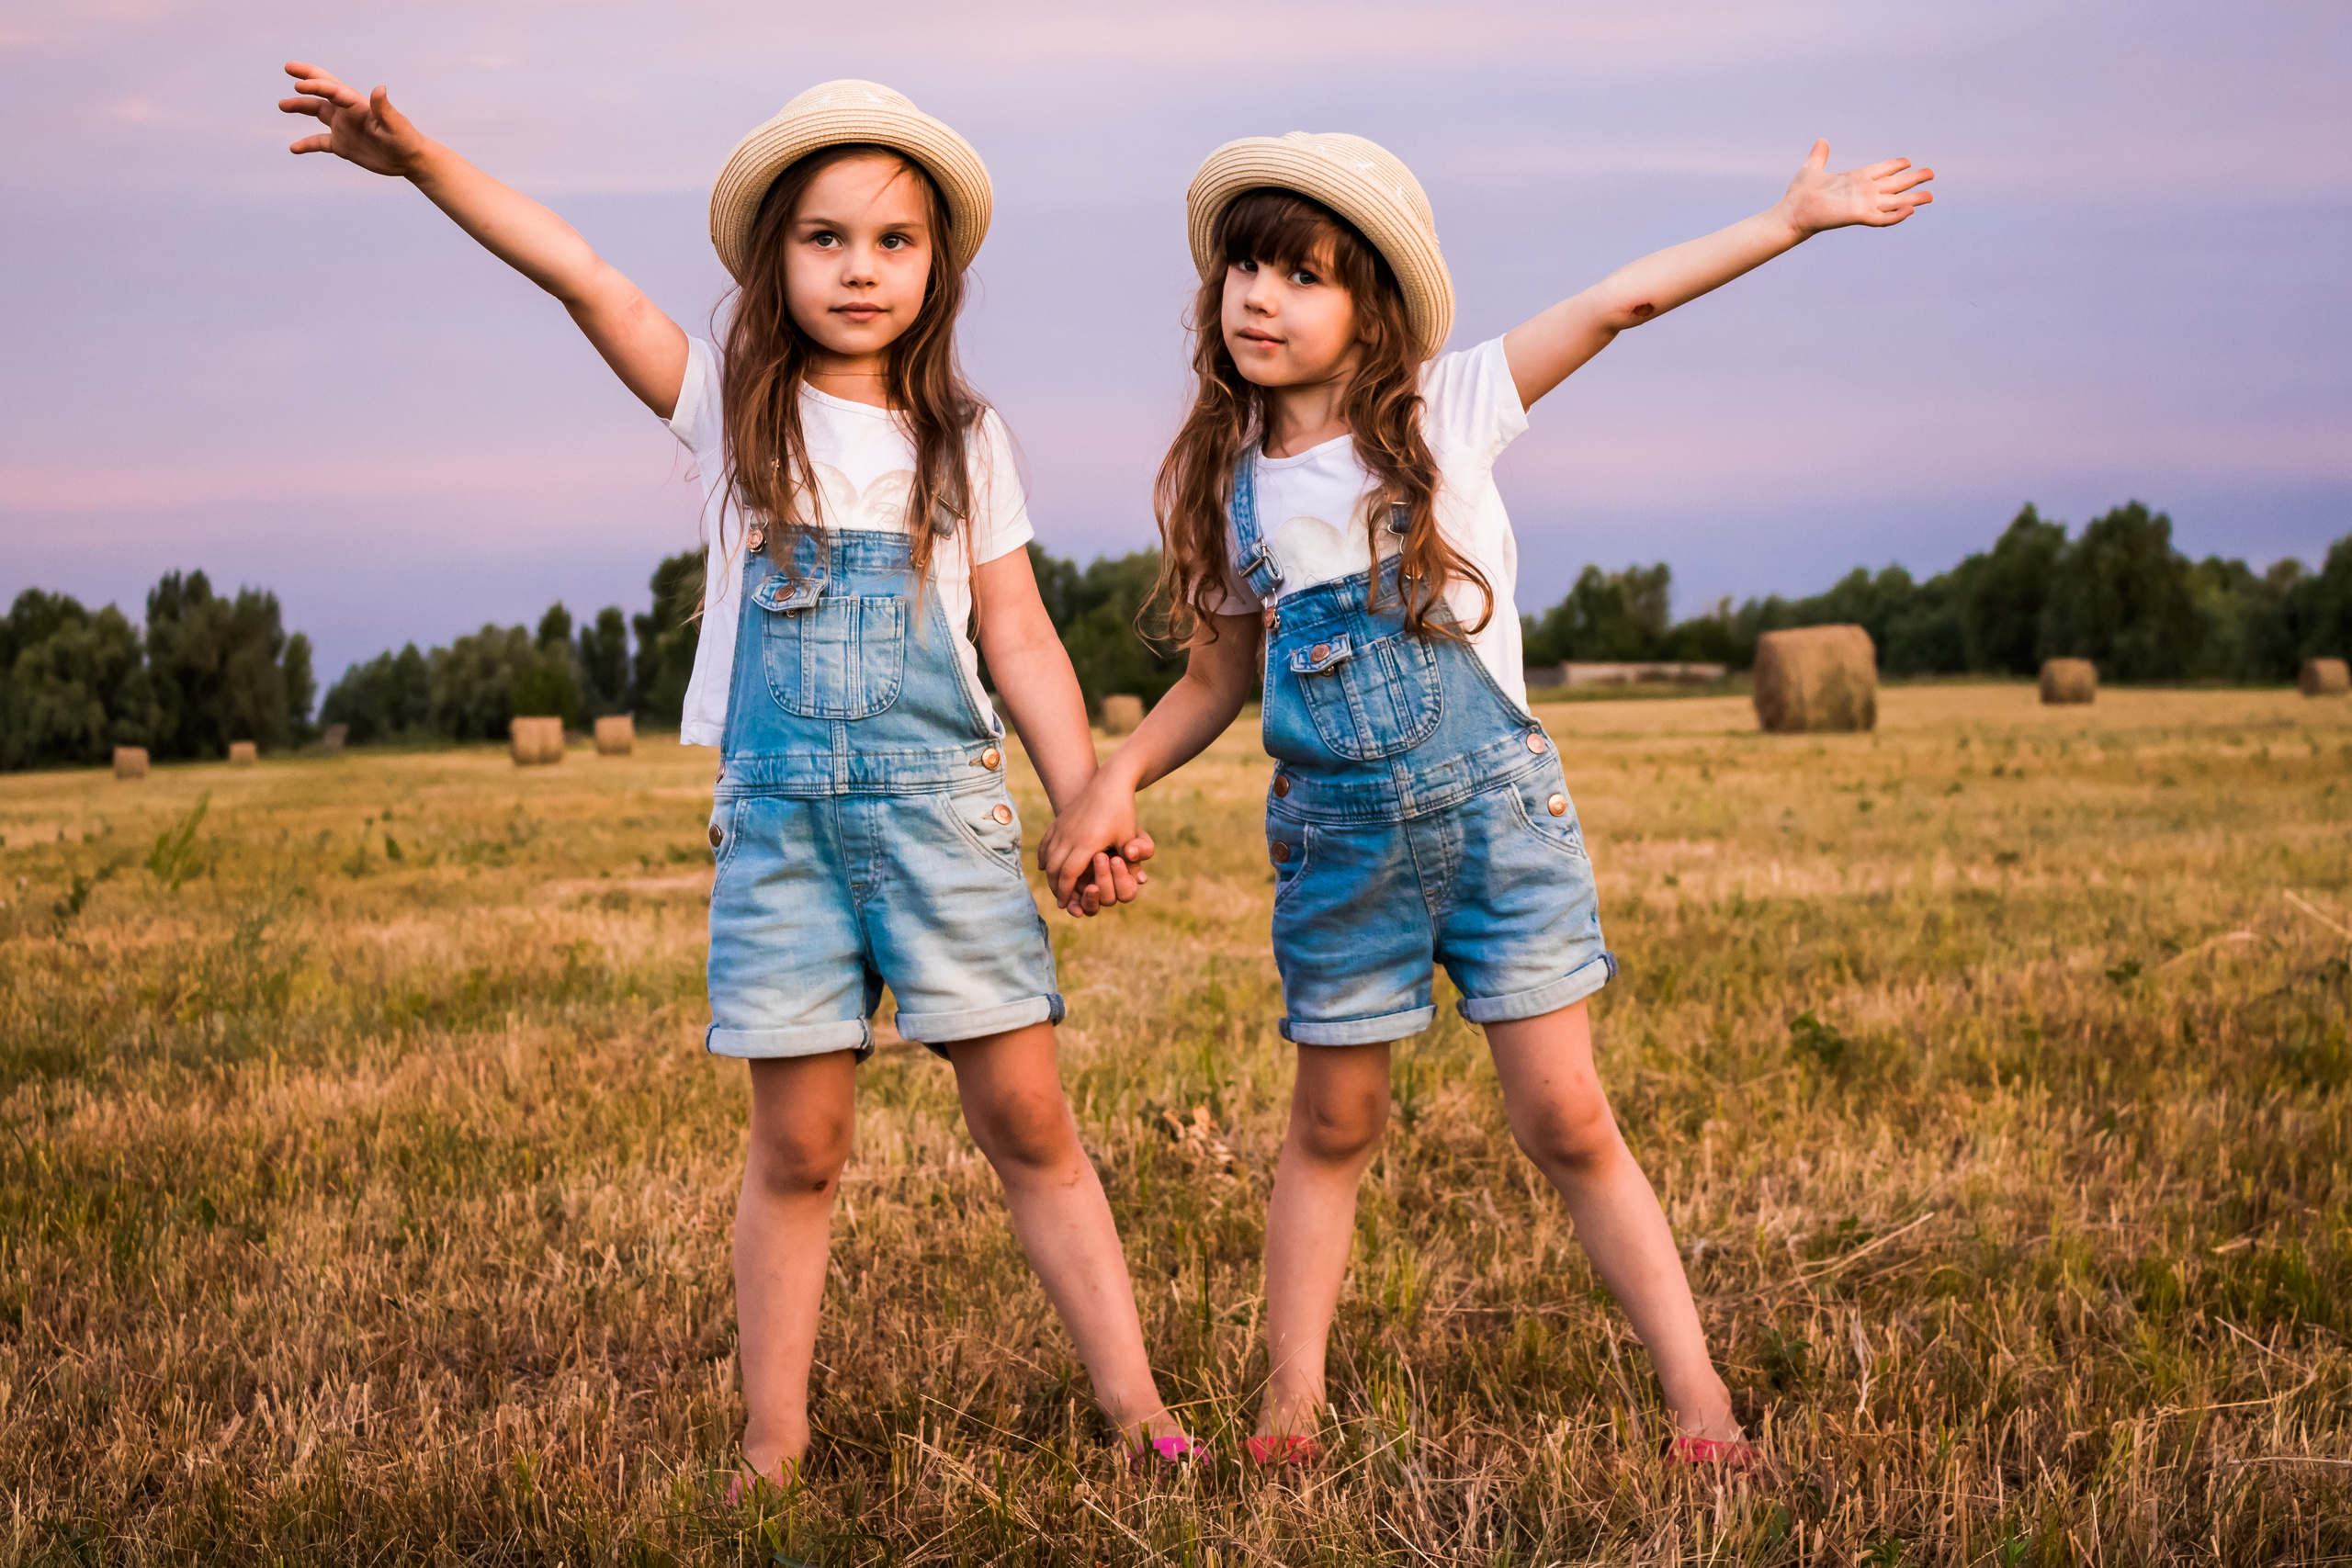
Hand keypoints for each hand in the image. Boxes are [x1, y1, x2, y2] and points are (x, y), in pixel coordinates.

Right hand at [279, 61, 426, 175]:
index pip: (333, 90)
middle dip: (307, 78)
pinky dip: (307, 144)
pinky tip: (293, 148)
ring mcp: (344, 127)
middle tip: (288, 67)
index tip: (298, 84)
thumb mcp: (396, 125)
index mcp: (357, 105)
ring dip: (300, 106)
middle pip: (323, 90)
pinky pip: (320, 142)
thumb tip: (380, 88)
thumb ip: (385, 108)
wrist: (411, 159)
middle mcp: (347, 112)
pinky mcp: (343, 145)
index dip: (316, 85)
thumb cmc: (406, 140)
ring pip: (317, 112)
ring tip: (282, 104)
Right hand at [1040, 778, 1153, 916]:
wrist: (1111, 780)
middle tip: (1061, 900)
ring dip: (1050, 875)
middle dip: (1056, 888)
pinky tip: (1045, 866)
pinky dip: (1044, 857)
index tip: (1067, 904)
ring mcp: (1062, 827)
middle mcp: (1070, 836)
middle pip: (1055, 869)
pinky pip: (1045, 843)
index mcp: (1087, 843)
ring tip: (1055, 886)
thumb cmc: (1123, 810)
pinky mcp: (1059, 821)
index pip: (1069, 874)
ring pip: (1048, 857)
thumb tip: (1138, 882)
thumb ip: (1131, 860)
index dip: (1066, 892)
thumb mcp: (1129, 836)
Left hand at [1064, 834, 1154, 917]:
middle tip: (1099, 856)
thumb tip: (1135, 863)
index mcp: (1126, 882)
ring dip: (1090, 897)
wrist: (1090, 824)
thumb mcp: (1130, 834)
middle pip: (1109, 899)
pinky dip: (1074, 906)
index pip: (1127, 892)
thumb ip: (1141, 847)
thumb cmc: (1116, 829)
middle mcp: (1109, 893)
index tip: (1116, 859)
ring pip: (1091, 908)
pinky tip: (1072, 902)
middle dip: (1104, 879)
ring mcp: (1091, 895)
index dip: (1122, 879)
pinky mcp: (1074, 894)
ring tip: (1088, 884)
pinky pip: (1075, 907)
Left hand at [1776, 140, 1933, 235]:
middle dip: (1913, 180)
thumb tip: (1821, 141)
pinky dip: (1896, 215)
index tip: (1909, 161)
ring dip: (1913, 199)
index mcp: (1856, 179)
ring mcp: (1863, 204)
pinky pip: (1882, 217)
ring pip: (1894, 202)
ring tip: (1931, 196)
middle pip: (1894, 185)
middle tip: (1932, 174)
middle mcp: (1863, 192)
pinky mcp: (1859, 215)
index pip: (1881, 170)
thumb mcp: (1812, 168)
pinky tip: (1910, 210)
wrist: (1793, 212)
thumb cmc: (1800, 193)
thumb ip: (1819, 155)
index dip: (1895, 165)